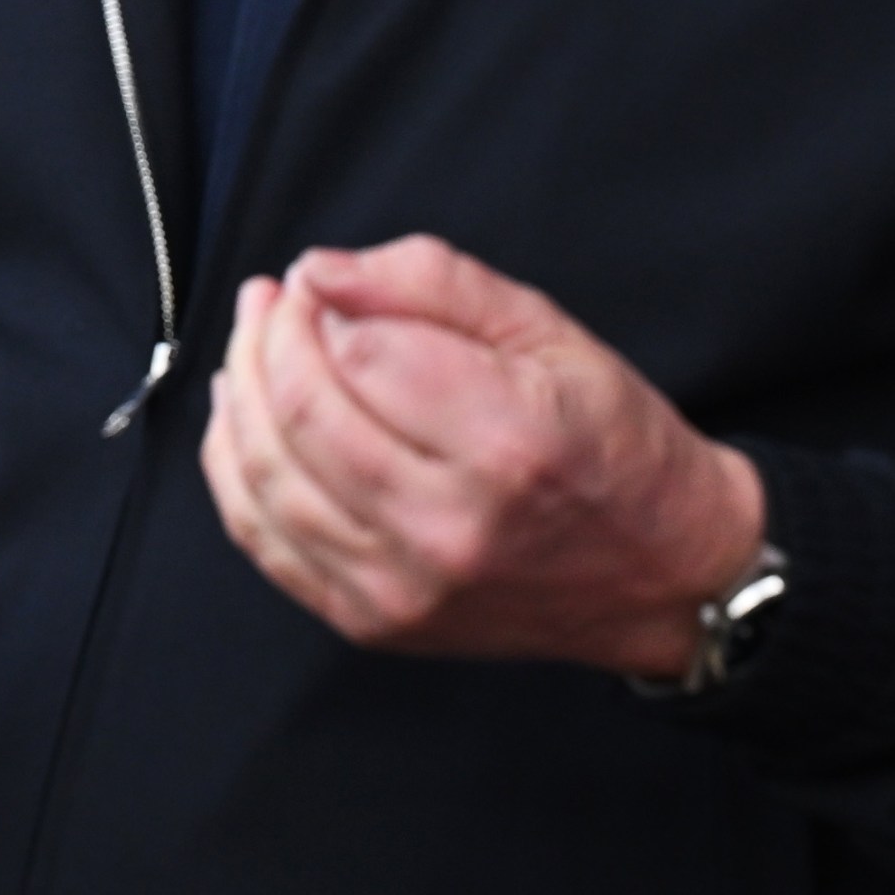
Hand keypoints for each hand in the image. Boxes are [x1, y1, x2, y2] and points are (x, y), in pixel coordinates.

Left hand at [200, 240, 766, 680]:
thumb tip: (322, 273)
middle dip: (271, 336)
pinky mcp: (371, 621)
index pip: (363, 352)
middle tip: (273, 298)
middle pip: (306, 411)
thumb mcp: (549, 332)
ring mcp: (404, 586)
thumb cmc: (611, 444)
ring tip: (250, 339)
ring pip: (269, 474)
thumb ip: (432, 283)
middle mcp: (450, 526)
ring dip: (241, 391)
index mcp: (508, 442)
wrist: (661, 576)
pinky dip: (233, 468)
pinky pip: (264, 538)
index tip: (327, 283)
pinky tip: (239, 416)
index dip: (328, 303)